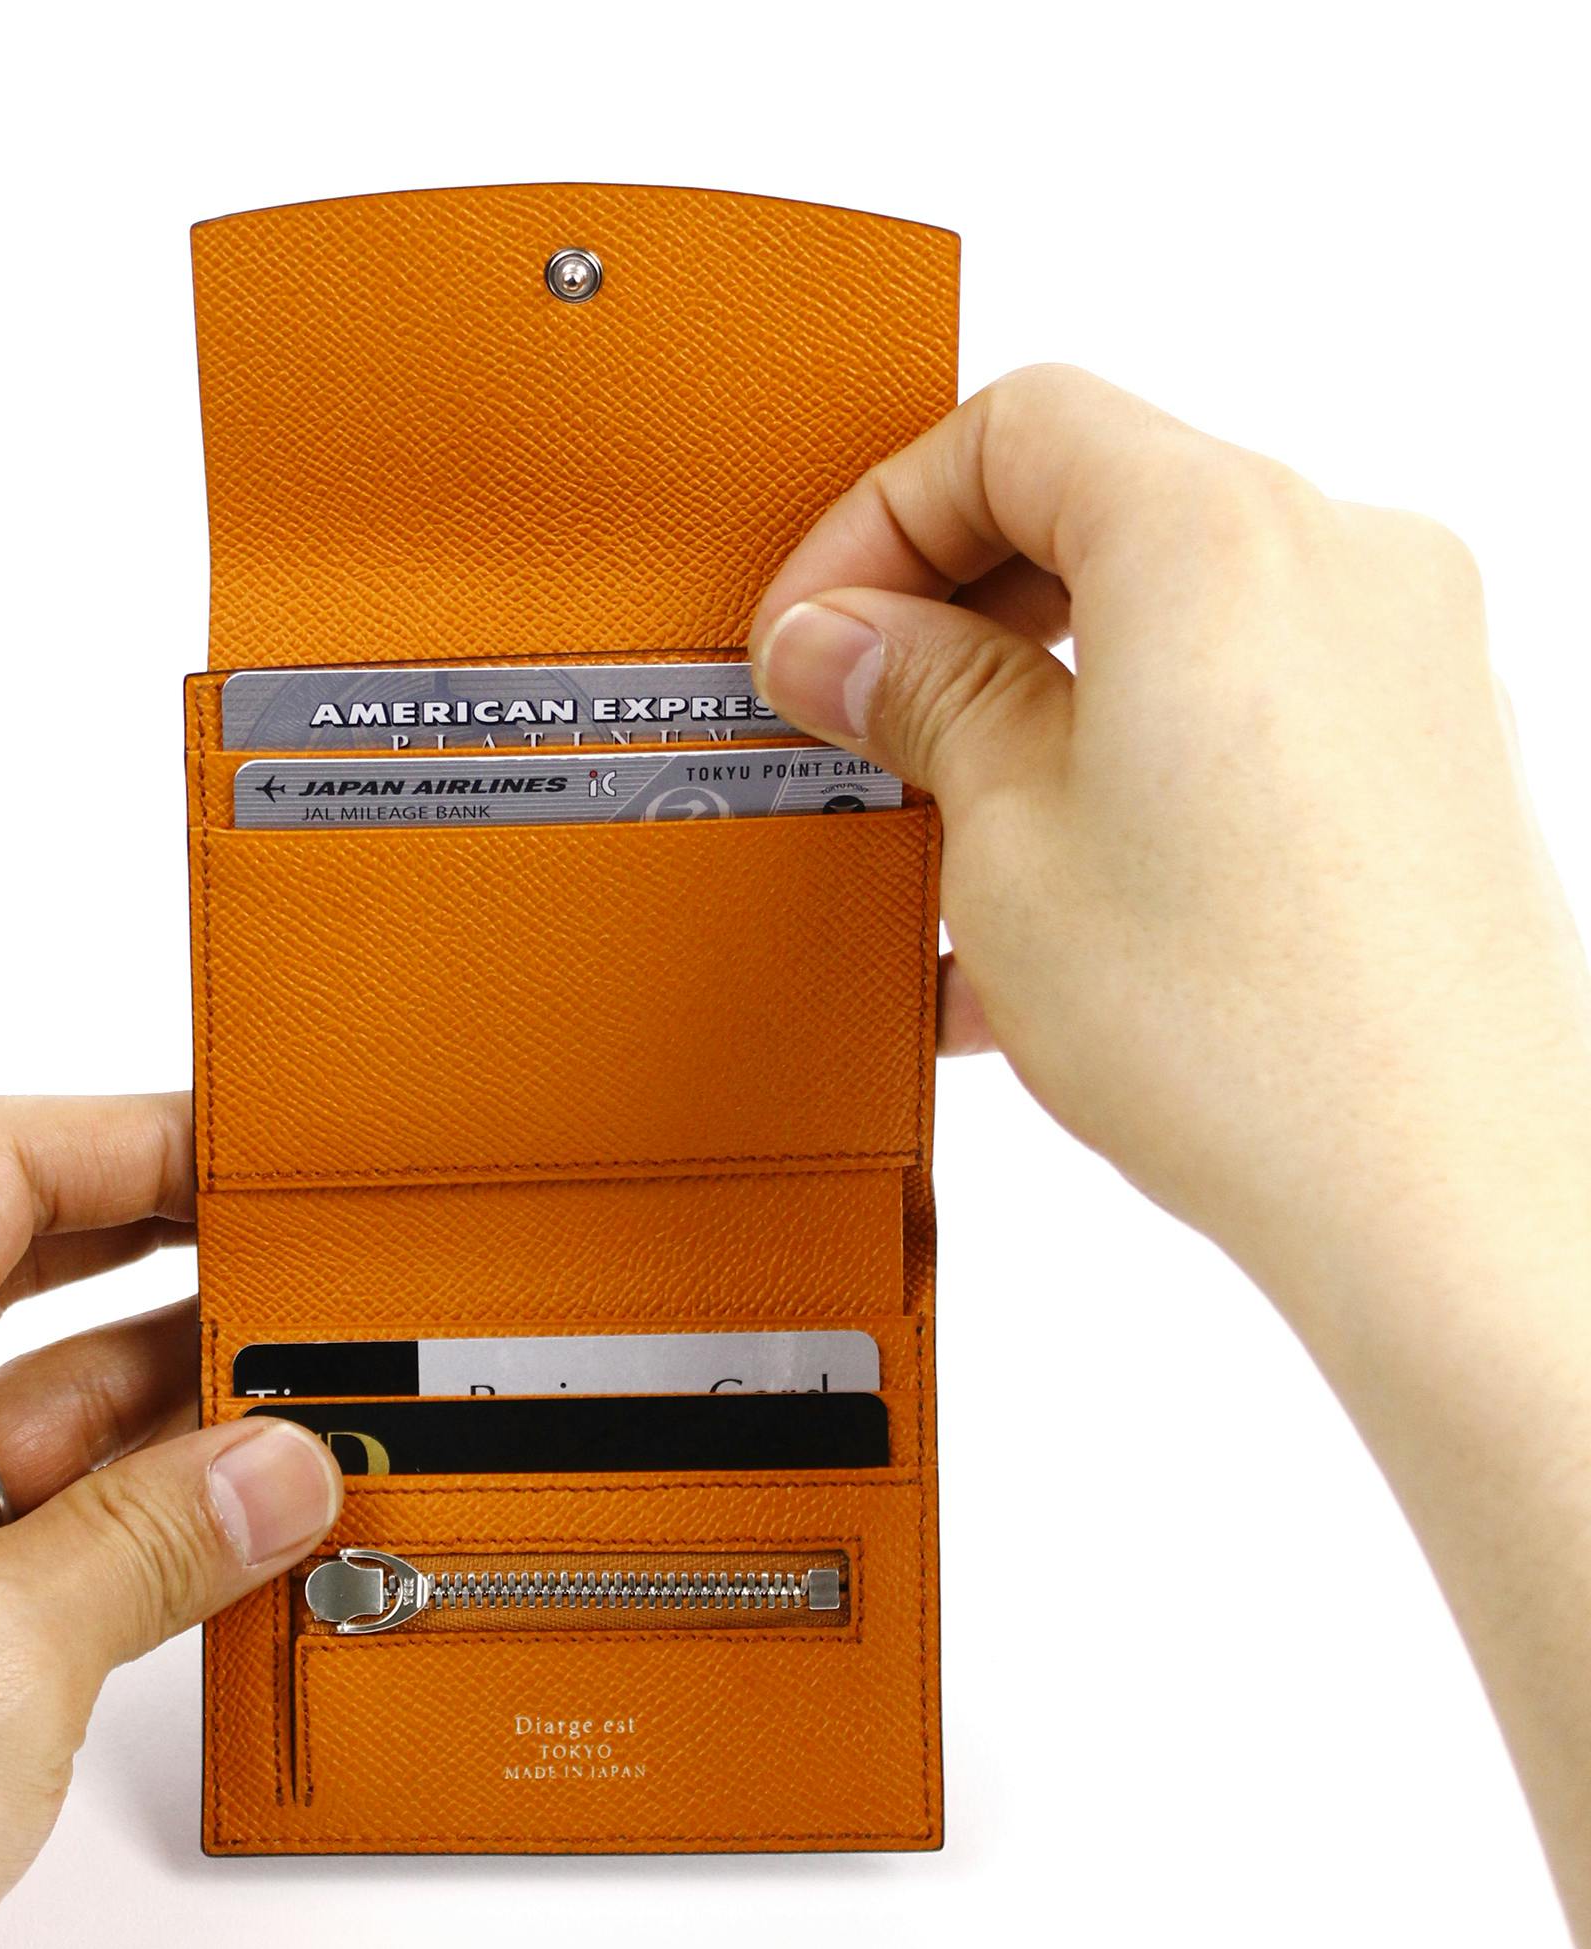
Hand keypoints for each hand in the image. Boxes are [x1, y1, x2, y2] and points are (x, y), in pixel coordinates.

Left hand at [0, 1094, 342, 1948]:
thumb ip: (163, 1536)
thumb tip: (282, 1467)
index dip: (140, 1137)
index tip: (256, 1151)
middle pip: (16, 1270)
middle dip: (170, 1262)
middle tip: (302, 1264)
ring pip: (30, 1405)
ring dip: (165, 1412)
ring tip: (303, 1405)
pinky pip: (20, 1517)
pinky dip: (128, 1516)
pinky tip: (230, 1528)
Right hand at [751, 366, 1590, 1948]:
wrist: (1468, 1227)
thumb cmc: (1274, 1056)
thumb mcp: (998, 851)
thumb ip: (906, 703)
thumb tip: (839, 648)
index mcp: (1232, 539)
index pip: (1009, 418)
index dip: (861, 508)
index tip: (782, 630)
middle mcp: (1335, 576)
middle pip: (1079, 518)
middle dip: (927, 629)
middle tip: (826, 745)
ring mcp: (1384, 688)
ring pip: (1141, 644)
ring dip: (1011, 734)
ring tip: (912, 868)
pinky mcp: (1399, 800)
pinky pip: (1206, 741)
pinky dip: (1096, 802)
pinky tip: (1009, 934)